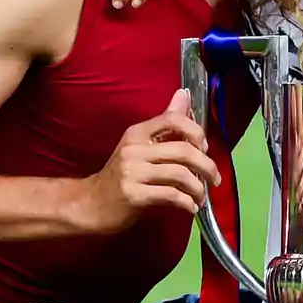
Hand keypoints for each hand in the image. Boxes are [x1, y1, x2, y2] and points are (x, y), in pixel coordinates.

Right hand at [78, 89, 219, 233]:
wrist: (89, 204)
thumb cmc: (120, 175)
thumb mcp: (139, 146)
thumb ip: (165, 124)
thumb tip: (184, 95)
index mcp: (137, 133)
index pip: (173, 119)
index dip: (196, 132)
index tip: (204, 149)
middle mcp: (134, 149)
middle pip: (183, 150)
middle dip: (207, 166)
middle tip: (214, 180)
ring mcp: (132, 172)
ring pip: (180, 174)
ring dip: (198, 188)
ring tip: (201, 197)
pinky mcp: (133, 195)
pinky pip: (170, 195)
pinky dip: (186, 203)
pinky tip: (190, 207)